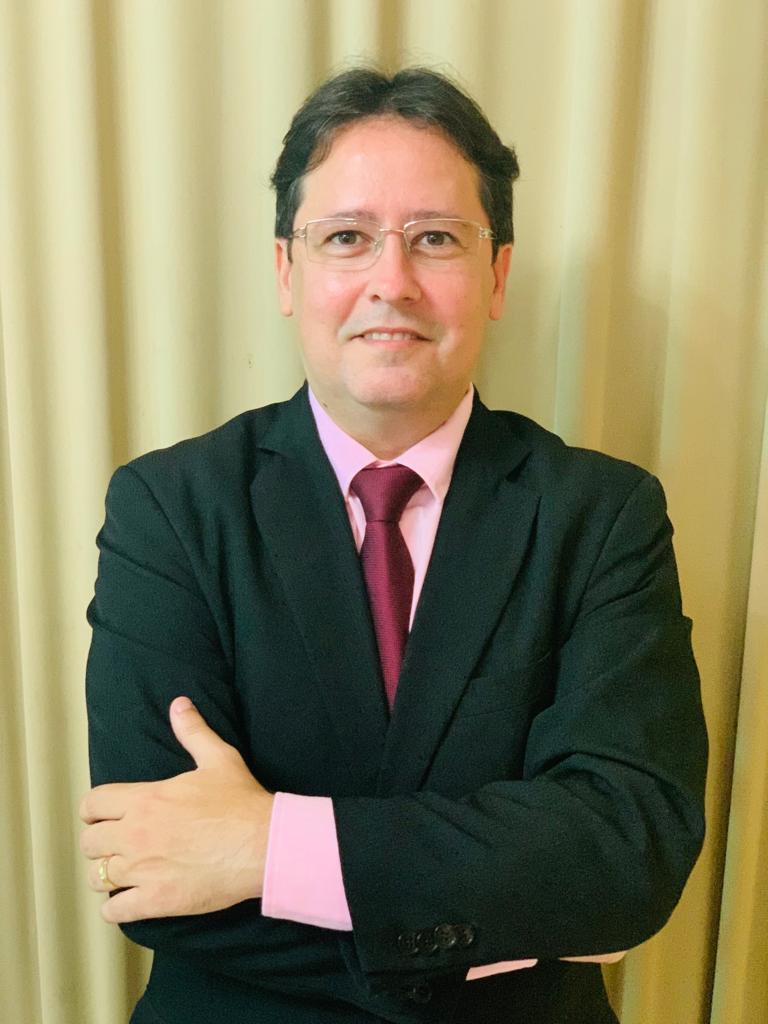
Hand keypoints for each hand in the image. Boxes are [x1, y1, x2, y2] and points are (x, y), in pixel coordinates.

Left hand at [79, 696, 273, 923]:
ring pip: (97, 877)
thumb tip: (180, 704)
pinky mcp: (156, 900)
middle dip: (101, 842)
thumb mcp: (218, 758)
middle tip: (119, 843)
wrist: (263, 843)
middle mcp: (135, 834)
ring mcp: (143, 870)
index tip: (107, 815)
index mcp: (145, 799)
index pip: (92, 804)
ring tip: (125, 872)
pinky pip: (114, 911)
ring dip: (108, 874)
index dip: (95, 810)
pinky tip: (131, 899)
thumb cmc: (240, 801)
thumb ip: (193, 731)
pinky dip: (117, 907)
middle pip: (89, 842)